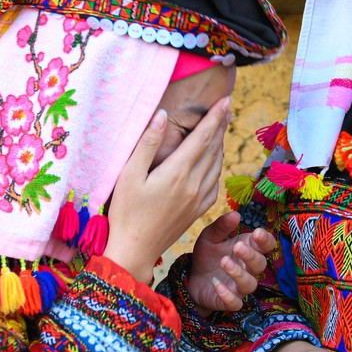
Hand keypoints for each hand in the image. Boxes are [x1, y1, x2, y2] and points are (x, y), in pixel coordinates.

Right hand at [102, 98, 231, 280]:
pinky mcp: (198, 211)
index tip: (225, 100)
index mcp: (177, 172)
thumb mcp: (129, 175)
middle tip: (225, 108)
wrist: (135, 250)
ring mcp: (198, 199)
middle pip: (214, 148)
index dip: (215, 117)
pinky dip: (217, 167)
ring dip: (220, 145)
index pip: (203, 137)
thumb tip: (162, 115)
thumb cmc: (125, 212)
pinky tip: (214, 163)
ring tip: (220, 130)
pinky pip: (215, 183)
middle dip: (220, 126)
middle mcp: (194, 184)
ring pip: (217, 165)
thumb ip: (147, 144)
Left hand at [185, 216, 276, 312]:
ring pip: (249, 284)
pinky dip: (227, 295)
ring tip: (224, 261)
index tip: (257, 233)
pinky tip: (216, 284)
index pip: (266, 245)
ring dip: (239, 273)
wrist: (192, 278)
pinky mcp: (229, 301)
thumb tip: (236, 214)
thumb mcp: (209, 237)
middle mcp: (248, 269)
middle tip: (237, 247)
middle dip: (250, 256)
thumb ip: (221, 226)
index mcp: (248, 250)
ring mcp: (239, 287)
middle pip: (260, 264)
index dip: (265, 240)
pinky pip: (235, 302)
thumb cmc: (208, 256)